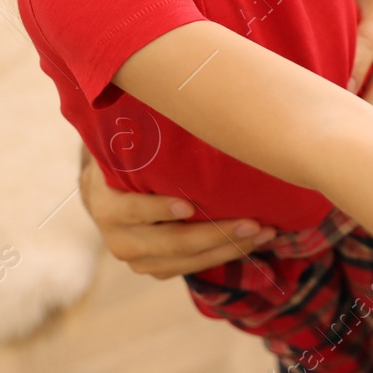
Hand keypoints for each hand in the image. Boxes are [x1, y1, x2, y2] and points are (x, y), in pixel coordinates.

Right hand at [77, 153, 275, 279]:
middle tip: (253, 222)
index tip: (189, 205)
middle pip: (172, 243)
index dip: (159, 209)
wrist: (107, 194)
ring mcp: (140, 261)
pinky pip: (196, 267)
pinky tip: (255, 240)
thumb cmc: (128, 161)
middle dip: (216, 234)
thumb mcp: (127, 150)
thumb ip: (146, 141)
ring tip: (265, 232)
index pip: (133, 210)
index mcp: (108, 207)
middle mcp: (120, 241)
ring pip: (189, 261)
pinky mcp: (160, 270)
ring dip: (231, 248)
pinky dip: (227, 253)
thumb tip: (182, 102)